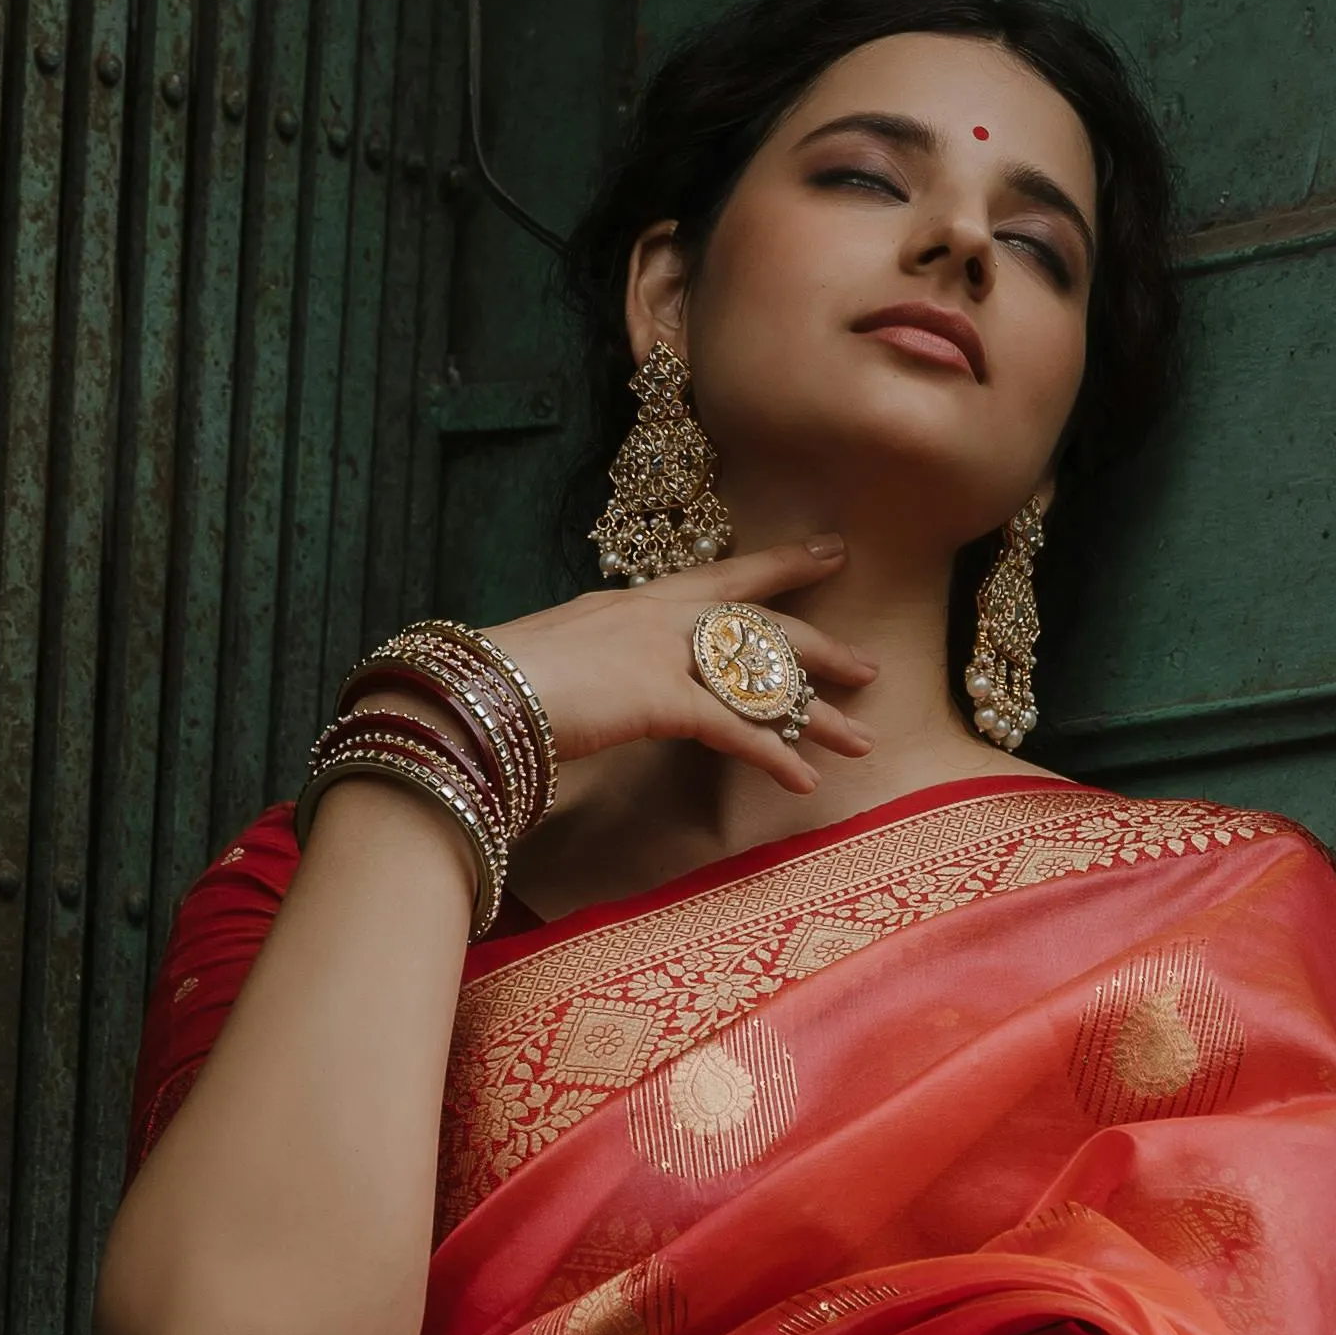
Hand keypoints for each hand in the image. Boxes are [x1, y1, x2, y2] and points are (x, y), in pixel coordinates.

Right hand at [466, 545, 871, 808]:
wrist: (466, 692)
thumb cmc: (495, 683)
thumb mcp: (559, 659)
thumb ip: (599, 665)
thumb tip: (611, 690)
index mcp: (632, 602)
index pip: (723, 578)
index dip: (781, 566)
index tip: (829, 552)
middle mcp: (656, 615)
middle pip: (760, 626)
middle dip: (819, 648)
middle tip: (869, 666)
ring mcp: (660, 652)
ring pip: (760, 681)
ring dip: (815, 715)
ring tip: (861, 741)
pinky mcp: (659, 697)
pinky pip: (734, 730)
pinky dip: (773, 756)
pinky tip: (805, 782)